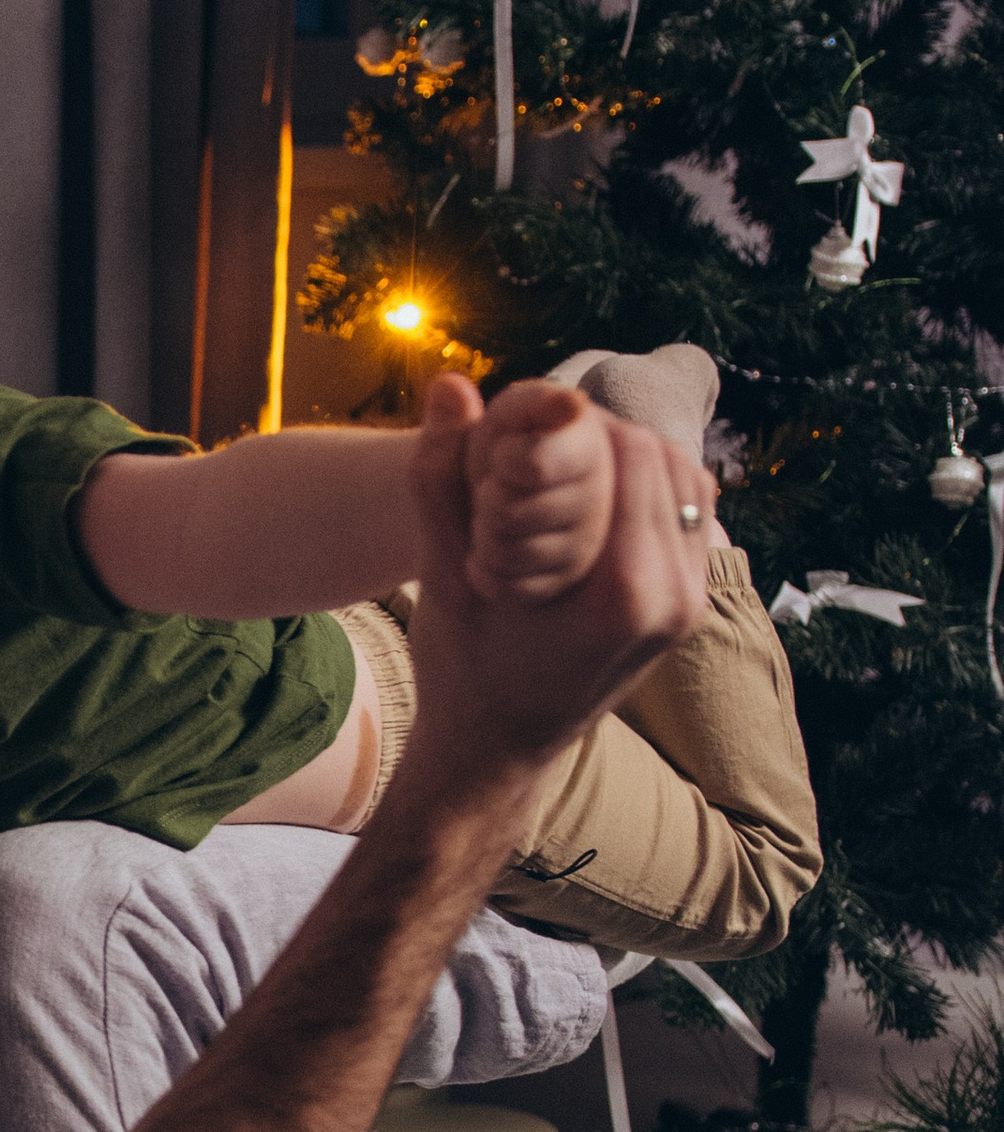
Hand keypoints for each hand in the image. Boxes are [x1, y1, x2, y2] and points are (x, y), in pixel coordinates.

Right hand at [405, 370, 709, 779]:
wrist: (500, 747)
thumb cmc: (462, 666)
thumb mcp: (439, 574)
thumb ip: (442, 477)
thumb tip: (450, 384)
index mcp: (622, 591)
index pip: (625, 449)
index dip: (571, 423)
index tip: (519, 437)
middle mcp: (673, 596)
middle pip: (658, 455)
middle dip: (597, 436)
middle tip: (535, 449)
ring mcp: (690, 602)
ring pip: (683, 476)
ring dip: (626, 457)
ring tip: (563, 474)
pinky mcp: (691, 602)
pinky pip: (689, 510)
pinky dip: (647, 487)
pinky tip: (595, 500)